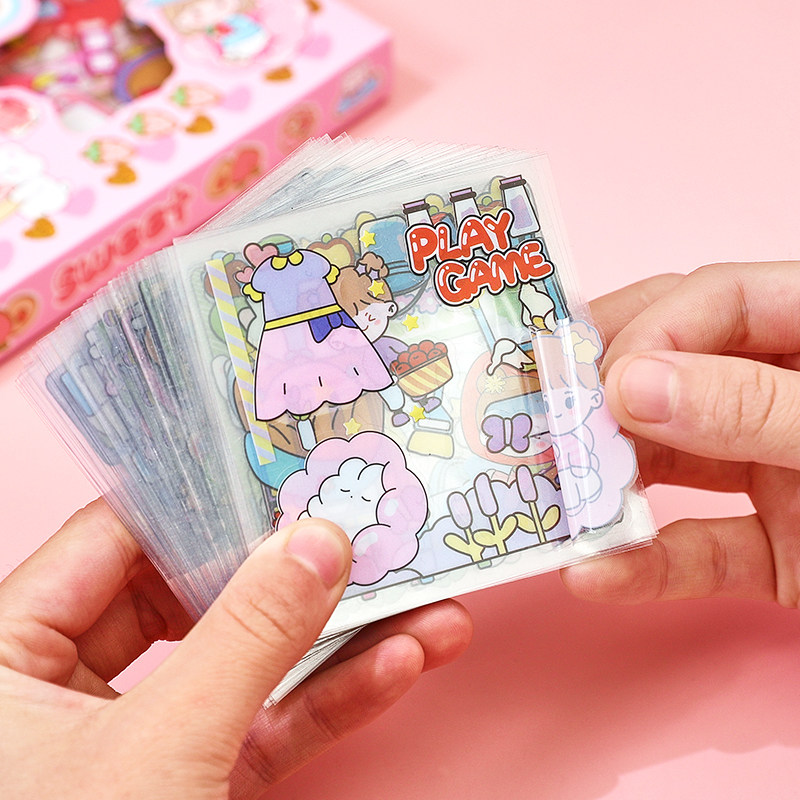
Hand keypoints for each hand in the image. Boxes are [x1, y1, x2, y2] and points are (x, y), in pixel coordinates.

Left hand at [0, 500, 471, 797]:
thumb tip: (318, 540)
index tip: (288, 465)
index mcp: (9, 647)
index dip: (204, 496)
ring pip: (243, 661)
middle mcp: (67, 679)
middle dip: (293, 573)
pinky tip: (396, 667)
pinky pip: (261, 723)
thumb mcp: (157, 747)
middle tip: (369, 531)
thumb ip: (244, 637)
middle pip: (196, 592)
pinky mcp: (188, 780)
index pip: (118, 533)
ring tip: (421, 604)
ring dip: (337, 640)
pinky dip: (328, 701)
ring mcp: (137, 733)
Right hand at [561, 262, 799, 606]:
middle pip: (672, 372)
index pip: (714, 299)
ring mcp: (778, 472)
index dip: (648, 331)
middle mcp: (790, 392)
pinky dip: (646, 567)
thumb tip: (630, 386)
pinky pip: (699, 552)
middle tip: (536, 425)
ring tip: (546, 498)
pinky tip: (595, 573)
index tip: (596, 383)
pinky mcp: (777, 552)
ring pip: (672, 466)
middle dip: (600, 401)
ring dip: (607, 485)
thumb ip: (759, 407)